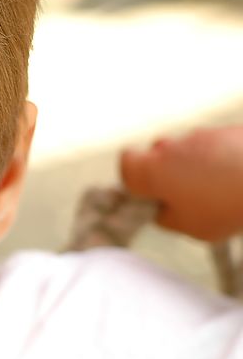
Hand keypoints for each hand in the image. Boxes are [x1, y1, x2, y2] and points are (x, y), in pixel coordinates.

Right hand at [119, 126, 242, 242]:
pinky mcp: (228, 130)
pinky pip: (214, 146)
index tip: (146, 193)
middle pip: (157, 155)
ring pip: (187, 150)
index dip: (133, 179)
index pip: (125, 163)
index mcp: (153, 170)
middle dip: (167, 174)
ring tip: (218, 192)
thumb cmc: (227, 205)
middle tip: (184, 198)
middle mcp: (172, 146)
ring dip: (196, 167)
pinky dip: (220, 160)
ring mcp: (202, 135)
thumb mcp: (189, 228)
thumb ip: (167, 217)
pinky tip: (235, 180)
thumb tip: (164, 210)